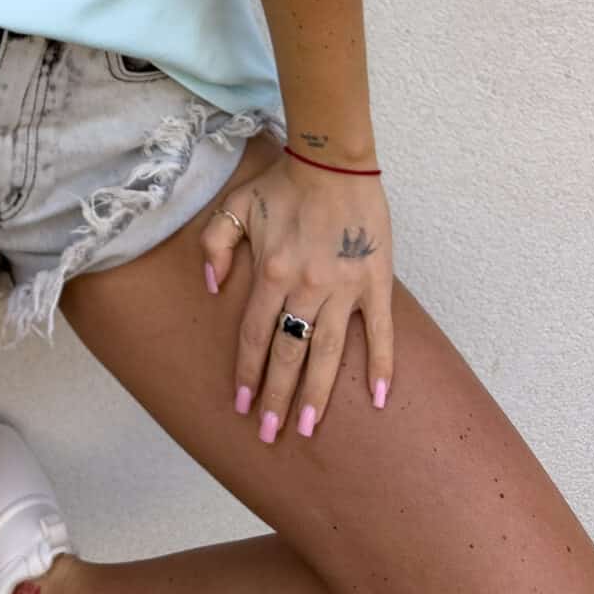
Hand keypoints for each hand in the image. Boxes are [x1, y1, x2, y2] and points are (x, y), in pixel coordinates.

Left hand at [200, 146, 394, 440]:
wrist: (333, 159)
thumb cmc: (282, 183)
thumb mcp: (234, 206)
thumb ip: (214, 246)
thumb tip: (211, 287)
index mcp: (271, 272)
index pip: (255, 336)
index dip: (247, 373)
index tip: (241, 406)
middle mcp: (305, 287)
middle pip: (288, 353)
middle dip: (277, 398)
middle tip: (271, 434)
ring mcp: (343, 289)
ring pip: (327, 352)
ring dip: (317, 394)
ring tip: (307, 429)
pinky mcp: (376, 283)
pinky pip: (380, 332)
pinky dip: (381, 365)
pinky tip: (379, 399)